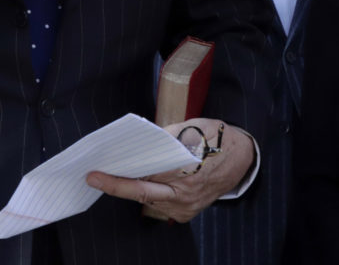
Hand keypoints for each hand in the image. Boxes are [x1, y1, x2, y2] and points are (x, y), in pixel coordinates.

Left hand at [85, 118, 254, 222]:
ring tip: (113, 173)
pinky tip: (137, 180)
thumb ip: (170, 134)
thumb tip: (144, 137)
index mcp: (190, 170)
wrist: (244, 159)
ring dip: (132, 187)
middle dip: (117, 186)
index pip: (149, 174)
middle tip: (94, 178)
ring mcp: (187, 207)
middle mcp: (187, 194)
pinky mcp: (187, 213)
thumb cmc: (221, 138)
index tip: (100, 171)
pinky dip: (147, 192)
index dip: (123, 173)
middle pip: (144, 193)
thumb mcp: (199, 126)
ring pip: (150, 199)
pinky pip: (159, 204)